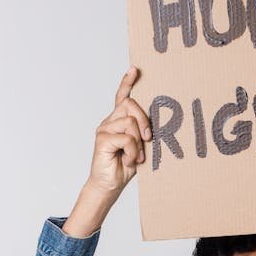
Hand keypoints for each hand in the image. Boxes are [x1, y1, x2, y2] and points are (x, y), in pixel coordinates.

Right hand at [88, 66, 152, 194]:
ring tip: (136, 156)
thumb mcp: (140, 146)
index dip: (127, 83)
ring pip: (130, 122)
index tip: (135, 69)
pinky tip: (130, 160)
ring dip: (139, 142)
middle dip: (144, 120)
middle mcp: (109, 121)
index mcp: (118, 121)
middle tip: (148, 139)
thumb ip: (142, 132)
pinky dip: (133, 151)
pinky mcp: (102, 139)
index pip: (122, 97)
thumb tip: (153, 124)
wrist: (110, 186)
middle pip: (130, 104)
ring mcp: (104, 129)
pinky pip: (126, 137)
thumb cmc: (125, 167)